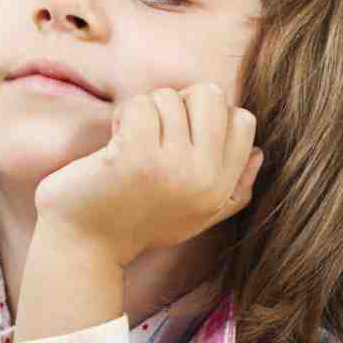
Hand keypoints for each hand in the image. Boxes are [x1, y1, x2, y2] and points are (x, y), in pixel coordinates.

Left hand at [33, 82, 263, 268]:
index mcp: (221, 189)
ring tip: (129, 143)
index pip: (243, 120)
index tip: (179, 137)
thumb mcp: (196, 216)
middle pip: (210, 96)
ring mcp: (170, 167)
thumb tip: (259, 152)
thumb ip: (234, 188)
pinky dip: (123, 115)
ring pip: (169, 97)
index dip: (207, 116)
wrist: (83, 247)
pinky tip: (114, 142)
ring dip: (144, 111)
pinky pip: (140, 105)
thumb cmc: (135, 225)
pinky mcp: (135, 157)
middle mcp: (203, 179)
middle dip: (178, 103)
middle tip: (154, 131)